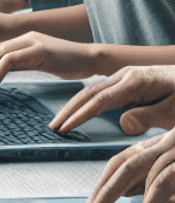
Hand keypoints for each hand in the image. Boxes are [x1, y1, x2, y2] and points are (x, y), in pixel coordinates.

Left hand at [0, 32, 106, 98]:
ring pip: (0, 55)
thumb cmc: (69, 63)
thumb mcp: (40, 62)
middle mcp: (27, 37)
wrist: (93, 59)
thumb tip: (2, 73)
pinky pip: (11, 61)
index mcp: (26, 39)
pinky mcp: (41, 50)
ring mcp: (34, 42)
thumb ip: (22, 63)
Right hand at [51, 65, 174, 135]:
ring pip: (91, 90)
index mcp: (136, 81)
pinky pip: (100, 92)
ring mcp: (124, 77)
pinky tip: (78, 110)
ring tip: (59, 121)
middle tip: (53, 126)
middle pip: (89, 92)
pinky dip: (85, 102)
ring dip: (74, 106)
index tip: (66, 127)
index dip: (81, 114)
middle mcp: (125, 75)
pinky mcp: (126, 82)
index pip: (101, 99)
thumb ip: (149, 117)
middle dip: (69, 109)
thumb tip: (123, 125)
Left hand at [81, 129, 174, 202]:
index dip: (108, 179)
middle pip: (125, 163)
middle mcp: (172, 145)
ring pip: (136, 169)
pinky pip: (163, 183)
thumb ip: (173, 191)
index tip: (93, 202)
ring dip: (110, 194)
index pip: (129, 160)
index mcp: (170, 147)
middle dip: (101, 188)